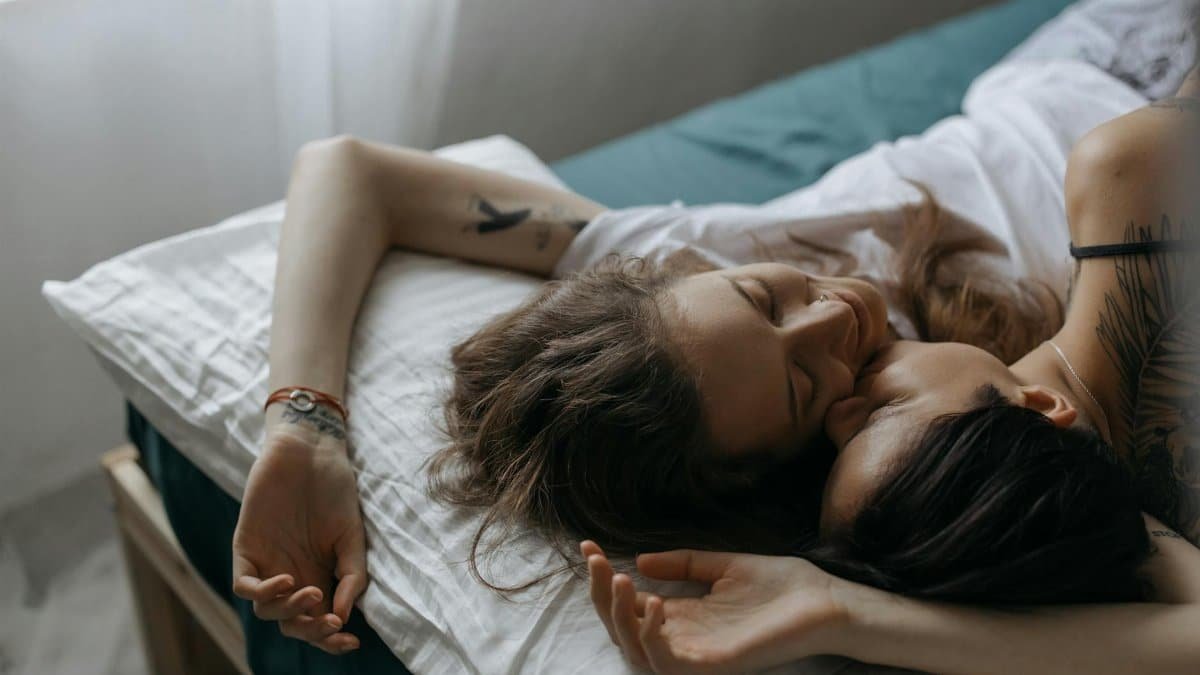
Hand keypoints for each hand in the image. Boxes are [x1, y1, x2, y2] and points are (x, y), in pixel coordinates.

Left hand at [232, 415, 367, 653]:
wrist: (311, 451)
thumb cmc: (335, 489)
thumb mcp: (353, 536)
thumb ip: (351, 575)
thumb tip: (343, 615)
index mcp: (319, 576)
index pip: (318, 621)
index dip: (331, 639)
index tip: (351, 641)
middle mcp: (292, 575)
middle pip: (292, 624)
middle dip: (311, 632)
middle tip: (331, 624)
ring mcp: (267, 563)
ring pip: (267, 612)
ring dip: (290, 610)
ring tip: (311, 591)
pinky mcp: (246, 547)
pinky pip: (244, 586)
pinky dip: (263, 592)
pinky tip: (286, 581)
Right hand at [582, 541, 850, 673]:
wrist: (825, 600)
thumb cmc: (782, 586)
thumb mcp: (722, 565)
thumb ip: (683, 564)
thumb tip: (640, 561)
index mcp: (685, 616)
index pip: (629, 604)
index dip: (603, 578)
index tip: (587, 547)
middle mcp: (684, 638)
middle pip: (622, 628)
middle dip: (600, 595)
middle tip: (596, 562)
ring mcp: (697, 654)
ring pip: (635, 649)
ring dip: (619, 616)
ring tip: (619, 580)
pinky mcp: (714, 665)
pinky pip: (668, 661)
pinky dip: (652, 636)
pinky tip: (654, 603)